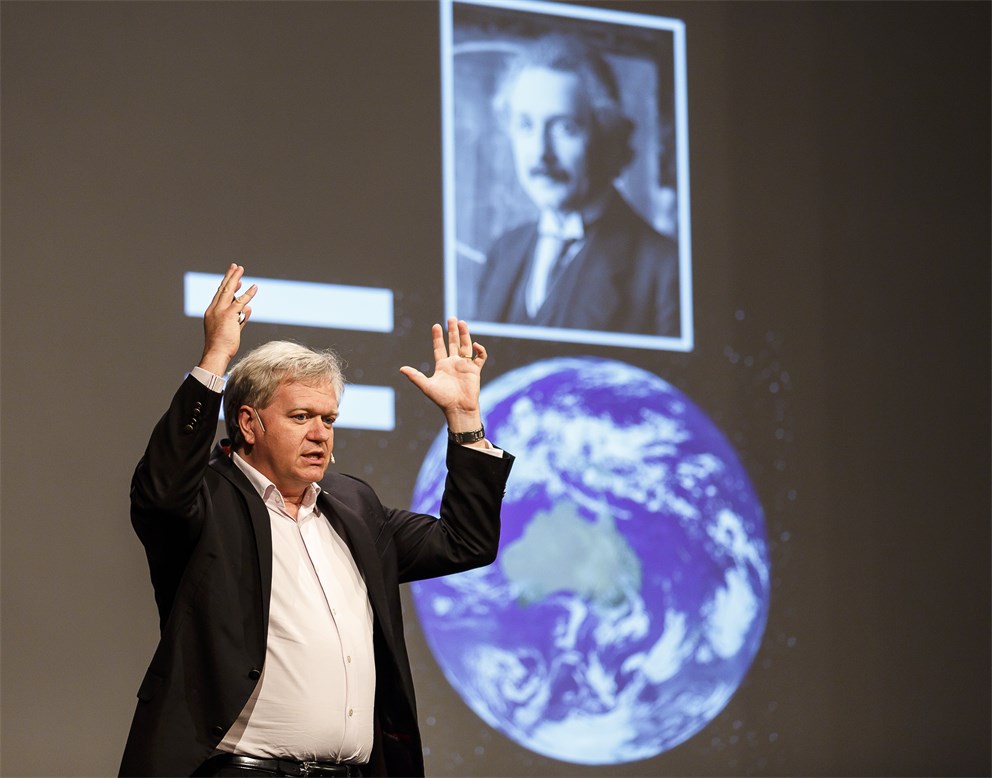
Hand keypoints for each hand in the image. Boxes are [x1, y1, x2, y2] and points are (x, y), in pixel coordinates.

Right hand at [198, 263, 257, 375]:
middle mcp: (214, 309)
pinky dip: (248, 294)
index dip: (228, 286)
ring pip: (229, 291)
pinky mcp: (228, 315)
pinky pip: (240, 302)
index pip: (220, 295)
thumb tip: (249, 308)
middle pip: (222, 289)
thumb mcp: (232, 329)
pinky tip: (254, 287)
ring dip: (236, 278)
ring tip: (241, 269)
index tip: (235, 280)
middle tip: (235, 266)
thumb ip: (240, 317)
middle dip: (229, 276)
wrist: (216, 353)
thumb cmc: (222, 345)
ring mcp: (220, 311)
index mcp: (212, 312)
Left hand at [399, 317, 486, 431]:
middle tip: (452, 318)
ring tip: (462, 322)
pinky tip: (475, 345)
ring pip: (466, 346)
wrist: (458, 409)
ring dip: (465, 334)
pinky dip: (480, 350)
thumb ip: (415, 376)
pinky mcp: (475, 370)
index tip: (436, 326)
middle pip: (454, 343)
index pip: (439, 347)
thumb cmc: (442, 399)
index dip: (437, 337)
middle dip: (453, 331)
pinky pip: (480, 357)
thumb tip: (401, 368)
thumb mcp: (426, 386)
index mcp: (442, 366)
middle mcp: (454, 363)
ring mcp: (465, 366)